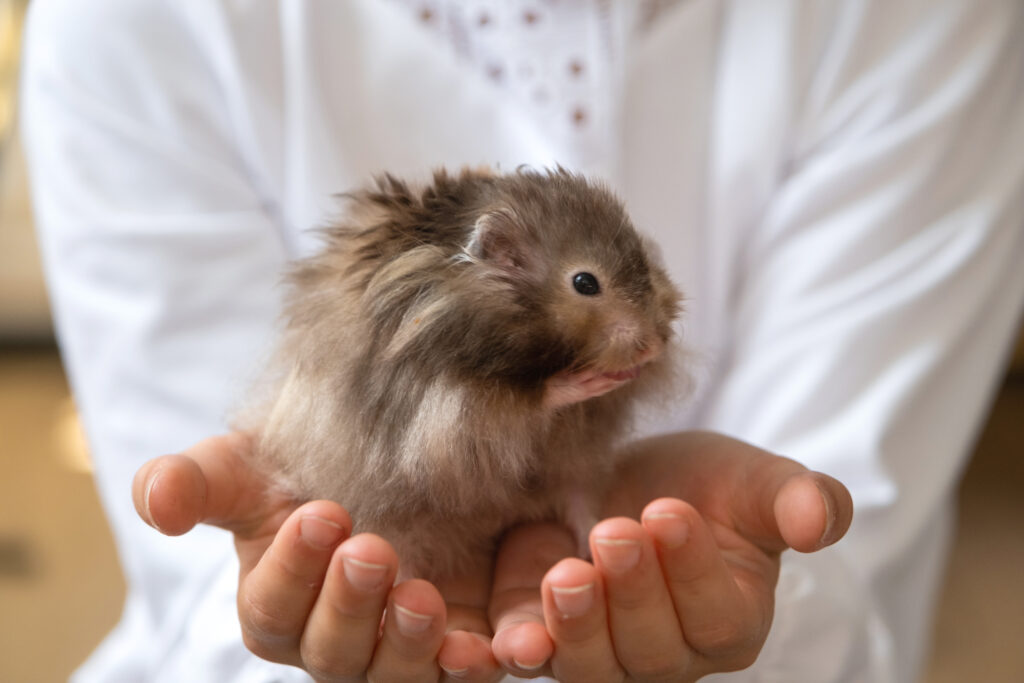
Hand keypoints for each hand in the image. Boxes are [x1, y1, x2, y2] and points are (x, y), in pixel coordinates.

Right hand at [132, 433, 504, 681]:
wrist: (399, 456)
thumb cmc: (309, 465)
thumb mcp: (254, 462)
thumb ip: (199, 481)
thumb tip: (153, 501)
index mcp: (280, 604)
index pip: (273, 609)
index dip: (292, 569)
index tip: (320, 512)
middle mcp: (338, 639)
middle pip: (333, 652)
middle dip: (349, 607)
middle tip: (373, 548)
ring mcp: (401, 649)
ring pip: (399, 674)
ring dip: (410, 643)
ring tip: (424, 596)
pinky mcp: (464, 643)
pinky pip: (472, 668)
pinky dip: (485, 660)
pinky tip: (498, 645)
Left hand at [487, 431, 853, 680]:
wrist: (629, 478)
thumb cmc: (702, 485)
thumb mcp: (752, 481)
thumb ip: (796, 500)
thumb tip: (819, 520)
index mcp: (729, 620)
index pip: (717, 615)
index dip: (693, 570)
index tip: (669, 511)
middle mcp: (669, 654)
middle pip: (654, 650)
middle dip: (634, 593)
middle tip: (616, 531)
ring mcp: (604, 653)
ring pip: (594, 667)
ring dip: (579, 626)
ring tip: (567, 573)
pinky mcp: (546, 636)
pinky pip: (535, 659)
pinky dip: (522, 653)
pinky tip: (511, 641)